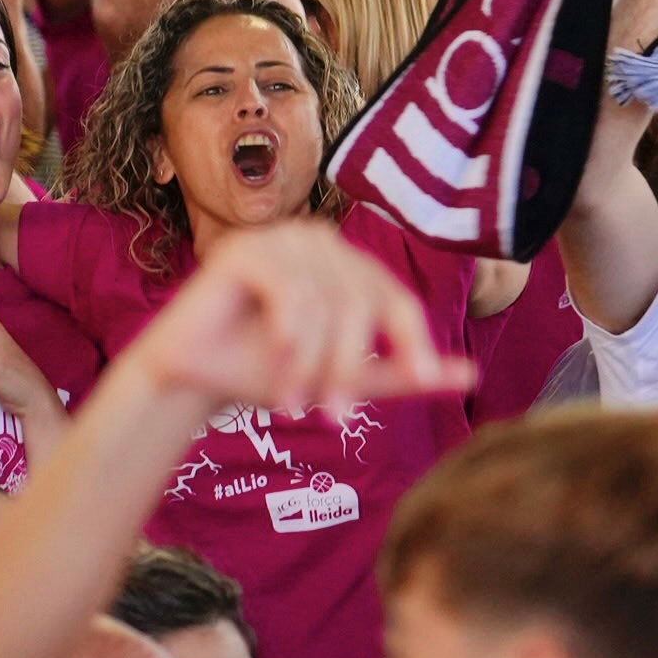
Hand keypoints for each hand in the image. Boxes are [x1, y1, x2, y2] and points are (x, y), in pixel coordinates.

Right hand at [114, 220, 469, 420]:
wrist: (188, 378)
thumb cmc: (260, 372)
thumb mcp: (338, 379)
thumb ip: (400, 373)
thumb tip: (469, 374)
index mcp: (347, 265)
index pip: (397, 299)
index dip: (413, 341)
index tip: (418, 382)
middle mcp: (319, 242)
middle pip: (363, 304)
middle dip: (347, 367)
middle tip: (331, 419)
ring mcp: (281, 238)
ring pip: (326, 305)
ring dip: (311, 364)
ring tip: (292, 404)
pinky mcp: (245, 248)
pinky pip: (290, 295)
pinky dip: (287, 342)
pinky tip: (275, 373)